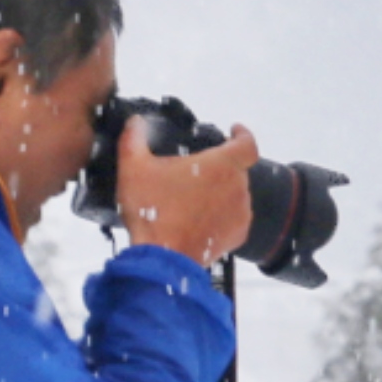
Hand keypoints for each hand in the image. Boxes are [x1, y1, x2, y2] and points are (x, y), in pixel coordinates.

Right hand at [112, 117, 258, 266]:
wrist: (163, 259)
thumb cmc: (152, 211)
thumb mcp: (134, 167)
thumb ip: (134, 138)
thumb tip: (135, 122)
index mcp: (222, 165)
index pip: (247, 143)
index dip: (243, 134)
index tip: (234, 131)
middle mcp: (239, 188)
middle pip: (236, 169)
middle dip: (217, 167)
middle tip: (191, 172)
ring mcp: (241, 213)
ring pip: (234, 193)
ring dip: (218, 191)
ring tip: (191, 196)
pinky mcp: (237, 235)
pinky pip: (233, 217)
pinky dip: (219, 213)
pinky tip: (197, 217)